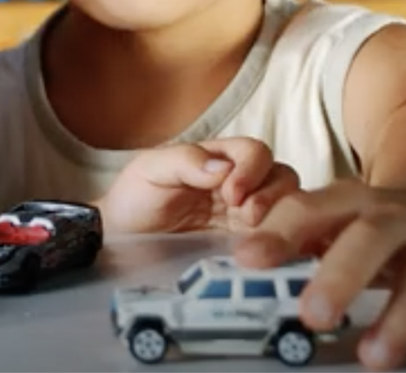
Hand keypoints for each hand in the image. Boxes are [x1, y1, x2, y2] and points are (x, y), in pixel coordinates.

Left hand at [99, 137, 300, 233]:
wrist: (120, 241)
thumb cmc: (134, 198)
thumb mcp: (151, 170)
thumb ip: (185, 161)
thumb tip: (224, 168)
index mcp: (218, 159)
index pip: (255, 152)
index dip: (252, 170)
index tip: (231, 194)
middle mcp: (238, 184)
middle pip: (281, 177)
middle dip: (272, 194)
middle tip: (247, 217)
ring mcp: (243, 216)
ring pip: (286, 208)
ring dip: (279, 217)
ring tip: (253, 235)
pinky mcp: (244, 245)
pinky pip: (274, 239)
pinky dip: (277, 242)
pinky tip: (262, 252)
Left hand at [233, 178, 405, 370]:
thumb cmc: (372, 218)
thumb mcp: (333, 215)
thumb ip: (292, 234)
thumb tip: (243, 263)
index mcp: (348, 200)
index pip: (307, 208)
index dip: (277, 232)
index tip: (247, 259)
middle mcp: (393, 215)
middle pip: (369, 237)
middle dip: (341, 276)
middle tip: (312, 315)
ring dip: (399, 317)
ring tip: (372, 359)